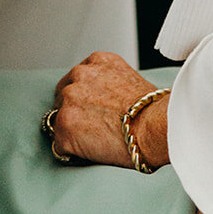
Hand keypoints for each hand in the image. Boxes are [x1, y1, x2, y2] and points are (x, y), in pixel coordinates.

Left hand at [51, 52, 168, 168]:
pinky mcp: (65, 125)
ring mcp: (69, 99)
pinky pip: (60, 144)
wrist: (153, 126)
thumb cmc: (151, 110)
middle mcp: (79, 74)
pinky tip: (90, 152)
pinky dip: (71, 151)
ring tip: (94, 142)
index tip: (91, 110)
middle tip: (93, 128)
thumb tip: (107, 98)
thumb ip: (110, 82)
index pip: (78, 78)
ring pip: (59, 119)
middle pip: (64, 96)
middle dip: (75, 111)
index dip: (84, 97)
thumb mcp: (130, 79)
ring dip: (72, 131)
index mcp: (96, 61)